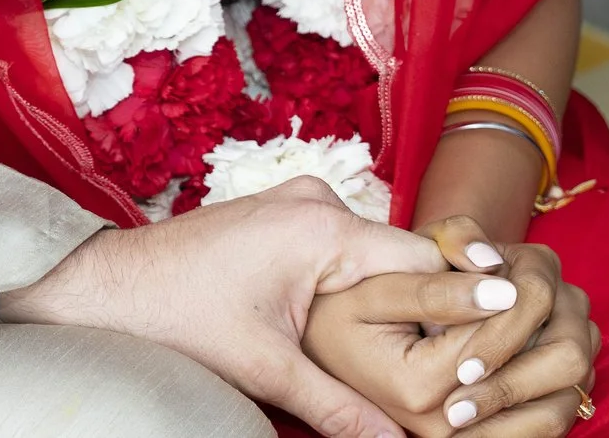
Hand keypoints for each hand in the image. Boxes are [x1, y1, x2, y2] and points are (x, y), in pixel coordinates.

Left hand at [2, 178, 448, 437]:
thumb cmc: (172, 313)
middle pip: (405, 259)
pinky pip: (346, 252)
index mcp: (321, 226)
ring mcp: (298, 205)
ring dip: (399, 302)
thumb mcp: (264, 369)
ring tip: (435, 353)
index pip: (426, 262)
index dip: (466, 305)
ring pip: (376, 257)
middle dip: (435, 311)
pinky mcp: (283, 220)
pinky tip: (377, 331)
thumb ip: (339, 407)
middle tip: (475, 360)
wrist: (102, 285)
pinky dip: (364, 289)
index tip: (506, 337)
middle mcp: (317, 202)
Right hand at [297, 262, 524, 435]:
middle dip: (526, 320)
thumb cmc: (336, 307)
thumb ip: (438, 288)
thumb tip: (507, 292)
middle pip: (519, 367)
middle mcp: (438, 426)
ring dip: (533, 351)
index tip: (502, 264)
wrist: (313, 344)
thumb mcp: (377, 286)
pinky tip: (509, 344)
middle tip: (513, 283)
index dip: (511, 290)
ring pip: (530, 397)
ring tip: (512, 313)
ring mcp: (449, 437)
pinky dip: (525, 377)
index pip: (497, 334)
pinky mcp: (457, 437)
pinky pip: (519, 416)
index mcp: (418, 386)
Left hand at [420, 218, 597, 435]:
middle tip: (455, 412)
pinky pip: (559, 415)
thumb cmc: (427, 272)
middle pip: (567, 351)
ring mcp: (576, 345)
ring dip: (515, 416)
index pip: (535, 298)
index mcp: (539, 264)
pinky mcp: (569, 383)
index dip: (500, 337)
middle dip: (511, 385)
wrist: (431, 303)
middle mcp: (568, 304)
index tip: (461, 371)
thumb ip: (453, 240)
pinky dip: (518, 431)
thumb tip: (487, 261)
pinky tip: (474, 437)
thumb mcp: (428, 247)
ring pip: (571, 389)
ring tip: (458, 430)